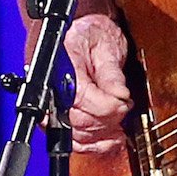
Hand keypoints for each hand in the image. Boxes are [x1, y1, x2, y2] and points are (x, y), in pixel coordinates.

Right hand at [60, 12, 132, 153]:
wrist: (80, 31)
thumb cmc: (90, 34)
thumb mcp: (105, 45)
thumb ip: (111, 72)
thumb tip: (119, 94)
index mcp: (59, 67)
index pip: (81, 99)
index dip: (106, 107)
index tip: (124, 103)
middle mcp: (51, 89)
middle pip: (78, 121)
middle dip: (107, 120)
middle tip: (125, 110)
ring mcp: (53, 106)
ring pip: (76, 135)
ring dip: (101, 135)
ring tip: (120, 129)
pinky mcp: (60, 116)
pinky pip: (73, 140)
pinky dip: (93, 144)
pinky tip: (110, 140)